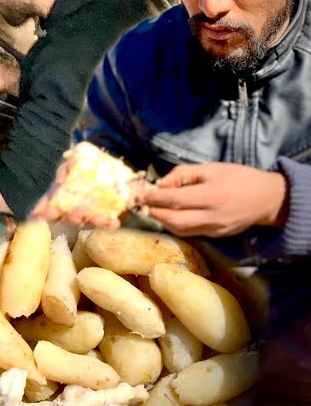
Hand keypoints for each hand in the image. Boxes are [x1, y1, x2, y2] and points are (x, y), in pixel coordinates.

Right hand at [31, 157, 124, 228]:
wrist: (104, 167)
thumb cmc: (81, 167)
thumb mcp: (70, 165)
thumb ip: (66, 170)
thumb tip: (64, 179)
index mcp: (58, 200)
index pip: (46, 210)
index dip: (44, 214)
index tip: (47, 212)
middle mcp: (71, 212)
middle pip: (69, 221)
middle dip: (73, 218)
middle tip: (79, 210)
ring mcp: (88, 216)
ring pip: (88, 224)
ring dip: (93, 222)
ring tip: (99, 216)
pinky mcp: (105, 217)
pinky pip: (107, 224)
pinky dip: (110, 224)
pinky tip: (113, 221)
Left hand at [140, 162, 287, 237]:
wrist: (268, 199)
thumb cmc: (239, 178)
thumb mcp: (211, 168)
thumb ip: (183, 174)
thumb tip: (159, 184)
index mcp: (212, 196)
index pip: (174, 200)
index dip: (152, 197)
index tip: (137, 193)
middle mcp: (212, 217)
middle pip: (173, 221)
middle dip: (153, 212)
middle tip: (141, 203)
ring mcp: (215, 229)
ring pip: (179, 230)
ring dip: (162, 220)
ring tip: (153, 208)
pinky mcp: (216, 236)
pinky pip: (190, 233)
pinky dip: (176, 225)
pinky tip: (170, 215)